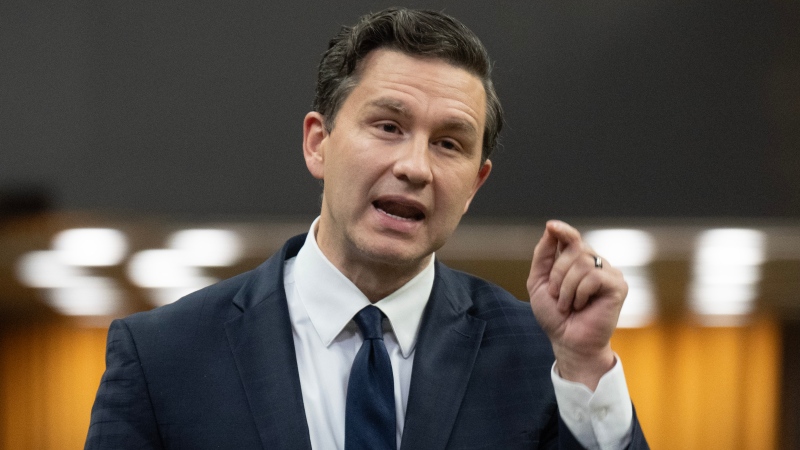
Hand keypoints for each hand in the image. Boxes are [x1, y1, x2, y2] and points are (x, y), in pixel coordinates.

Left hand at [527, 220, 626, 389]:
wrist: (568, 341)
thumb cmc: (555, 315)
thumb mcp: (539, 282)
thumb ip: (544, 255)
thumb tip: (551, 228)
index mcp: (578, 261)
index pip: (572, 237)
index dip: (563, 230)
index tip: (551, 226)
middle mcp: (596, 263)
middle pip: (575, 248)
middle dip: (557, 274)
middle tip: (557, 296)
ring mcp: (609, 273)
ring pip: (583, 263)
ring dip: (567, 288)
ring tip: (568, 305)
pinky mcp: (619, 286)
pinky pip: (593, 277)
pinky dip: (580, 293)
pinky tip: (582, 306)